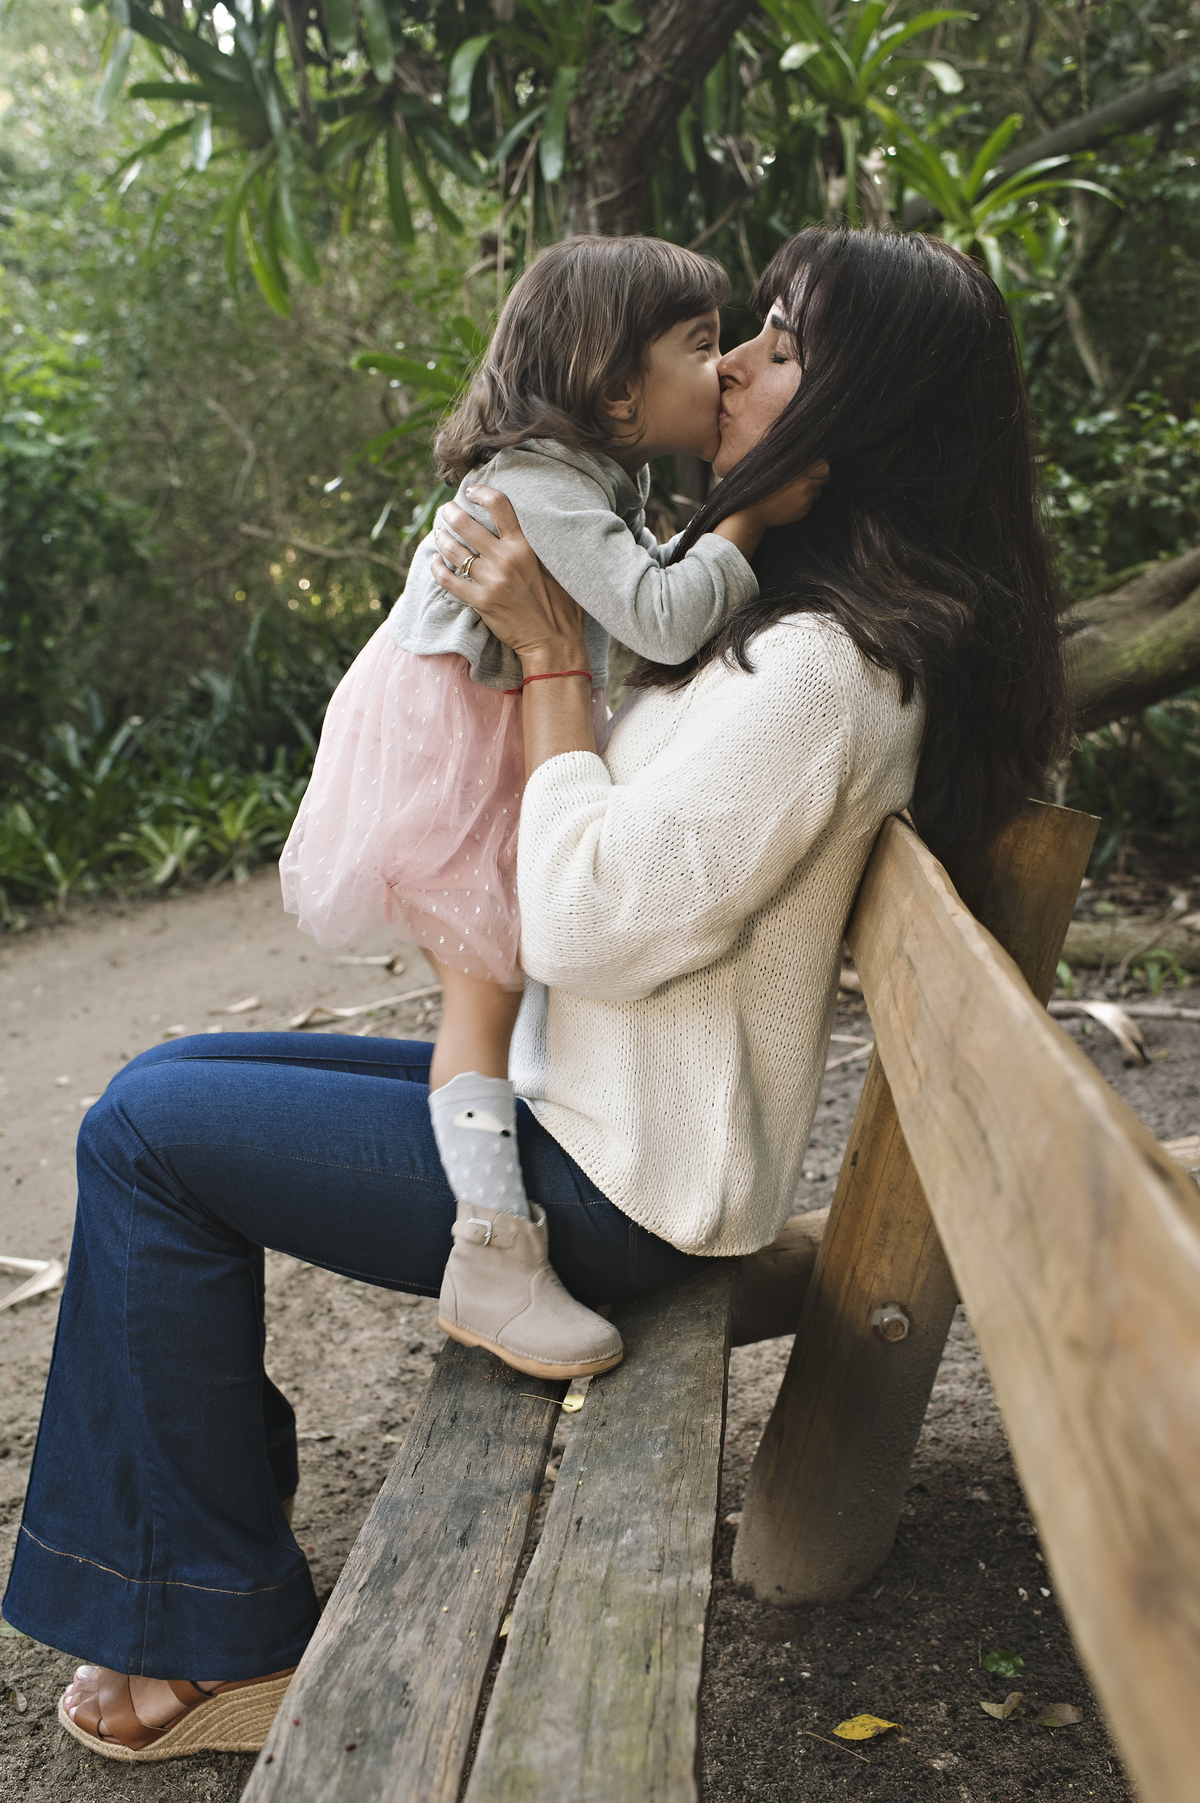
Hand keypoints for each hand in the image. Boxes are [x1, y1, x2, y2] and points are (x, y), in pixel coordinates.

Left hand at [432, 486, 588, 676]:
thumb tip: (541, 528)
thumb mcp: (560, 568)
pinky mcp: (480, 602)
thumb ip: (544, 547)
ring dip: (441, 538)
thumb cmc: (563, 607)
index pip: (499, 506)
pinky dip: (437, 568)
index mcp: (525, 546)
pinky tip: (435, 562)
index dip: (480, 492)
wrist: (555, 642)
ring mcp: (491, 580)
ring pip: (453, 550)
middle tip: (446, 511)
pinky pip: (448, 579)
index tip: (471, 491)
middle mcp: (505, 559)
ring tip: (439, 533)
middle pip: (466, 524)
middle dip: (451, 513)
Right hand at [713, 459, 829, 560]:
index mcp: (800, 472)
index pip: (824, 466)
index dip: (820, 464)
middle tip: (803, 476)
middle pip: (824, 479)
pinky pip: (810, 503)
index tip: (813, 464)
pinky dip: (804, 500)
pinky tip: (789, 498)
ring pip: (817, 492)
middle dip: (817, 477)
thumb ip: (791, 458)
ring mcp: (806, 501)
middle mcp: (807, 486)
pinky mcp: (803, 512)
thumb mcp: (771, 465)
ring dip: (811, 488)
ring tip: (793, 488)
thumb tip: (805, 451)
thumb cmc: (757, 487)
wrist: (750, 514)